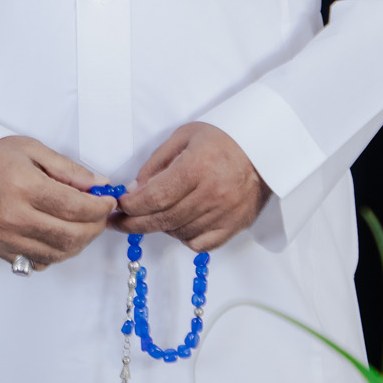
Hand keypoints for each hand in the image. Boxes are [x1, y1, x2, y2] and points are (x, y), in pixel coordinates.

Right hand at [0, 135, 116, 269]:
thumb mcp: (32, 149)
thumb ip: (68, 169)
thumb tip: (99, 184)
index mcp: (24, 187)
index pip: (75, 207)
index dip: (99, 207)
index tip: (108, 202)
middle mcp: (14, 216)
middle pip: (70, 236)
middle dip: (95, 228)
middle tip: (100, 216)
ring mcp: (5, 238)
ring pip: (58, 254)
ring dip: (79, 243)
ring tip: (83, 226)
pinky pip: (38, 263)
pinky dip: (56, 254)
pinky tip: (58, 237)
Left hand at [114, 122, 269, 250]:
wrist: (265, 149)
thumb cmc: (222, 139)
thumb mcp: (183, 137)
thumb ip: (156, 164)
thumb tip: (134, 191)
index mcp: (198, 167)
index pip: (155, 197)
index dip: (132, 206)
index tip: (119, 207)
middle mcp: (212, 193)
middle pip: (164, 219)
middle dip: (134, 224)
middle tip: (118, 223)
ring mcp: (225, 213)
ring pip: (179, 233)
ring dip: (159, 227)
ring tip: (152, 216)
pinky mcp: (234, 226)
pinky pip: (200, 244)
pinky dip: (183, 238)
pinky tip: (177, 224)